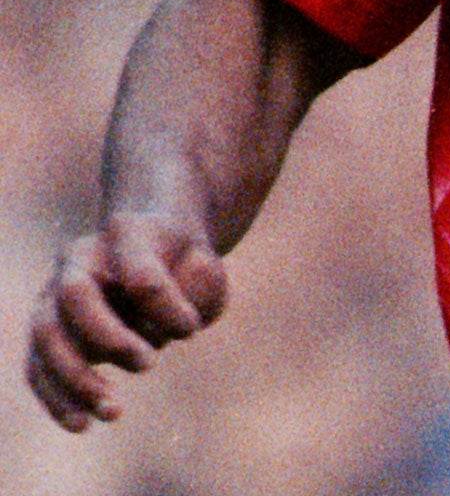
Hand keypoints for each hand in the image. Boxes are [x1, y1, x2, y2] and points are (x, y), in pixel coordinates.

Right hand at [24, 211, 227, 430]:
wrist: (154, 251)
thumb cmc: (184, 264)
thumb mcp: (205, 269)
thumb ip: (196, 291)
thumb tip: (165, 331)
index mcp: (126, 231)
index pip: (139, 271)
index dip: (165, 306)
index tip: (192, 330)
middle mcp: (80, 258)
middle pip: (74, 296)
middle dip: (108, 339)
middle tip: (149, 364)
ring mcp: (55, 292)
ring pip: (47, 336)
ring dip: (76, 379)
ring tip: (114, 411)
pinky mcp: (47, 329)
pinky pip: (38, 366)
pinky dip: (55, 397)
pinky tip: (82, 424)